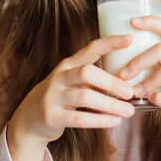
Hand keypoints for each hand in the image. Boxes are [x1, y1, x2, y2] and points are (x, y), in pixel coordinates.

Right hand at [9, 35, 136, 147]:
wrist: (29, 119)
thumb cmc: (62, 98)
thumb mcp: (73, 82)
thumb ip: (95, 79)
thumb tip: (130, 81)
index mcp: (69, 65)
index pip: (90, 49)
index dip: (110, 43)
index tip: (129, 39)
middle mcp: (60, 77)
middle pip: (87, 72)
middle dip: (112, 82)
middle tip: (131, 92)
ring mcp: (53, 96)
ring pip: (84, 96)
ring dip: (110, 104)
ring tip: (128, 111)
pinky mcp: (52, 116)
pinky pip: (79, 118)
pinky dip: (99, 120)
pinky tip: (114, 121)